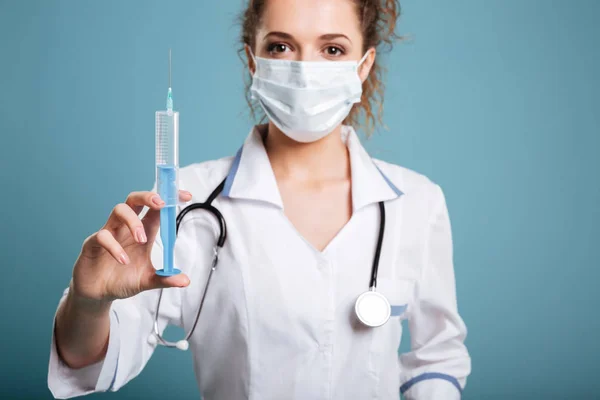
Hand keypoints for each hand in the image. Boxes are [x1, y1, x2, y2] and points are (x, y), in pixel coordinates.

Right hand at [71, 190, 192, 303]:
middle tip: (160, 204)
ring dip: (133, 221)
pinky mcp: (92, 244)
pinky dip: (114, 247)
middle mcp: (126, 228)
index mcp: (143, 231)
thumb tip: (185, 281)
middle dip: (148, 196)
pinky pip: (102, 236)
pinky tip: (124, 261)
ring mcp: (109, 233)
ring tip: (142, 239)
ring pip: (119, 210)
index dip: (169, 199)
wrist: (98, 294)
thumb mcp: (148, 280)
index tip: (186, 196)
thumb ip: (165, 278)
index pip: (156, 209)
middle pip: (134, 199)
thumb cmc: (123, 280)